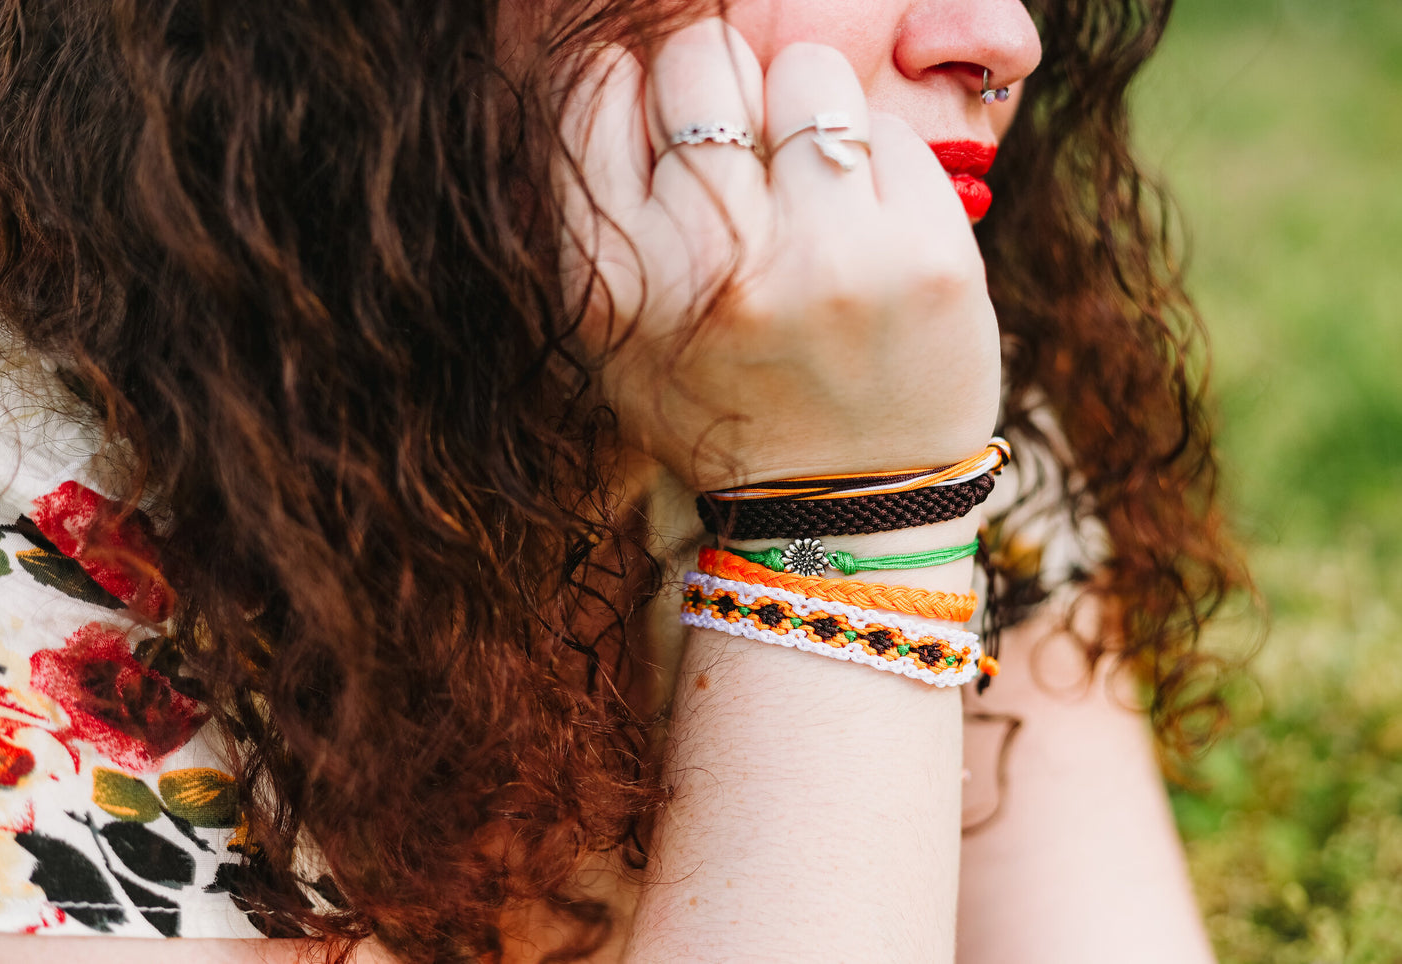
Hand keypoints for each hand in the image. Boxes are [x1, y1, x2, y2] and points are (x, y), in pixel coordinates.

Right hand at [557, 18, 1000, 492]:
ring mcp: (826, 253)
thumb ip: (606, 211)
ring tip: (814, 190)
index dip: (636, 94)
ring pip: (809, 72)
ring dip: (810, 115)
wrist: (841, 516)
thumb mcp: (619, 335)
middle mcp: (712, 257)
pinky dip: (880, 165)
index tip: (664, 132)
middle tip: (747, 159)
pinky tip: (869, 231)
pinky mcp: (925, 254)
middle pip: (703, 58)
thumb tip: (626, 65)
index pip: (598, 90)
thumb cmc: (721, 406)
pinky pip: (891, 130)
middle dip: (725, 93)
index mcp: (616, 279)